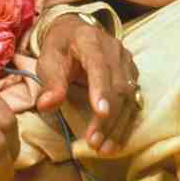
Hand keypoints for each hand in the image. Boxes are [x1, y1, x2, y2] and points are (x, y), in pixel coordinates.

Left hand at [34, 15, 140, 154]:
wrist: (75, 31)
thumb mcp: (48, 60)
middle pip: (116, 85)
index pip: (98, 65)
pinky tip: (114, 142)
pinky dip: (124, 123)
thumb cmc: (60, 47)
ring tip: (103, 149)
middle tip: (94, 143)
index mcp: (89, 40)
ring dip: (117, 126)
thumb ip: (50, 83)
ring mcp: (126, 61)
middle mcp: (113, 48)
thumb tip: (46, 106)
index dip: (101, 89)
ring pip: (128, 96)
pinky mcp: (132, 73)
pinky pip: (133, 100)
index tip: (101, 113)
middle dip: (107, 119)